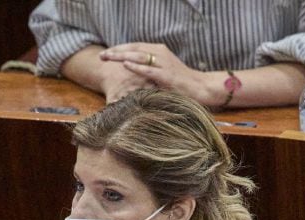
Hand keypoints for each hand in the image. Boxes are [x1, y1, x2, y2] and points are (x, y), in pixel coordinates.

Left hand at [99, 43, 213, 105]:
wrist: (202, 88)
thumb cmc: (182, 83)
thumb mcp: (164, 73)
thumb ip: (150, 71)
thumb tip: (135, 74)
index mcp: (159, 51)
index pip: (135, 46)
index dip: (120, 48)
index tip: (106, 53)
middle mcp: (160, 53)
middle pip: (134, 48)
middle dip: (116, 51)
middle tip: (101, 56)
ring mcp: (164, 63)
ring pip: (138, 56)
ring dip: (121, 56)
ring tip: (108, 57)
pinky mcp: (167, 75)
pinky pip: (149, 69)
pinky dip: (136, 67)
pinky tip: (125, 65)